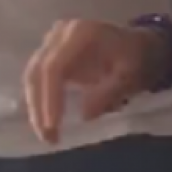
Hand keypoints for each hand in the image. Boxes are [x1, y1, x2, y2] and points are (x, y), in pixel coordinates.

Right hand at [23, 19, 171, 145]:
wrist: (138, 45)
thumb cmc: (136, 59)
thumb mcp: (130, 75)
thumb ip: (108, 93)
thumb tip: (84, 115)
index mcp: (80, 33)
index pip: (53, 67)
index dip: (50, 98)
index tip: (53, 126)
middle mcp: (61, 33)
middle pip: (37, 71)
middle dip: (38, 107)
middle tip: (48, 138)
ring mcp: (53, 42)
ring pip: (32, 75)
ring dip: (35, 107)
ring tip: (47, 135)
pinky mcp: (51, 54)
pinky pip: (38, 78)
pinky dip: (40, 100)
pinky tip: (46, 121)